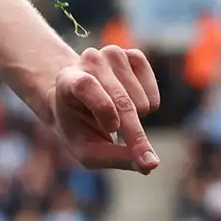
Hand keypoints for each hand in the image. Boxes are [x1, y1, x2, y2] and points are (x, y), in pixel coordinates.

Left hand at [27, 43, 160, 172]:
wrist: (78, 103)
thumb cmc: (80, 129)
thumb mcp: (88, 151)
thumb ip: (116, 158)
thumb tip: (152, 165)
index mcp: (68, 80)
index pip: (87, 86)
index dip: (103, 109)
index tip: (113, 131)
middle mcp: (89, 60)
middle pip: (120, 99)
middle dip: (132, 131)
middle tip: (143, 156)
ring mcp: (113, 54)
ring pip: (139, 99)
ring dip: (135, 118)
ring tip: (117, 118)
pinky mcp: (134, 56)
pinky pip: (152, 89)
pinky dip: (149, 105)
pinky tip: (132, 107)